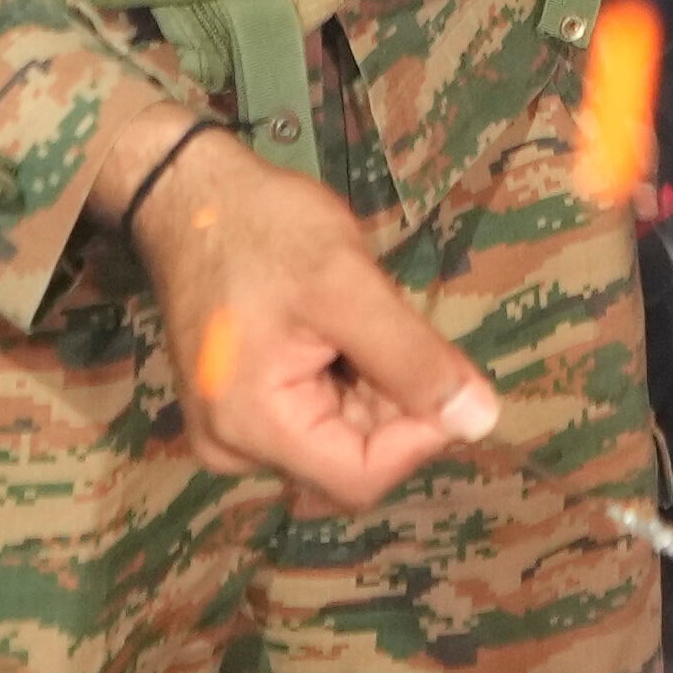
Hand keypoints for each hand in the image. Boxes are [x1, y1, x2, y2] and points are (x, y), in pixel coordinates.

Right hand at [125, 119, 501, 509]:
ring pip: (343, 436)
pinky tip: (334, 330)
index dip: (419, 435)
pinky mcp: (244, 409)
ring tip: (351, 320)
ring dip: (371, 386)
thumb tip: (481, 421)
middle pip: (354, 459)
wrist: (191, 194)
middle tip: (386, 326)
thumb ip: (413, 360)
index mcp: (253, 429)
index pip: (363, 478)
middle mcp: (236, 450)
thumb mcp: (349, 286)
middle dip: (392, 402)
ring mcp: (236, 432)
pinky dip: (347, 379)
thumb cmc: (264, 231)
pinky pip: (319, 416)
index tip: (442, 371)